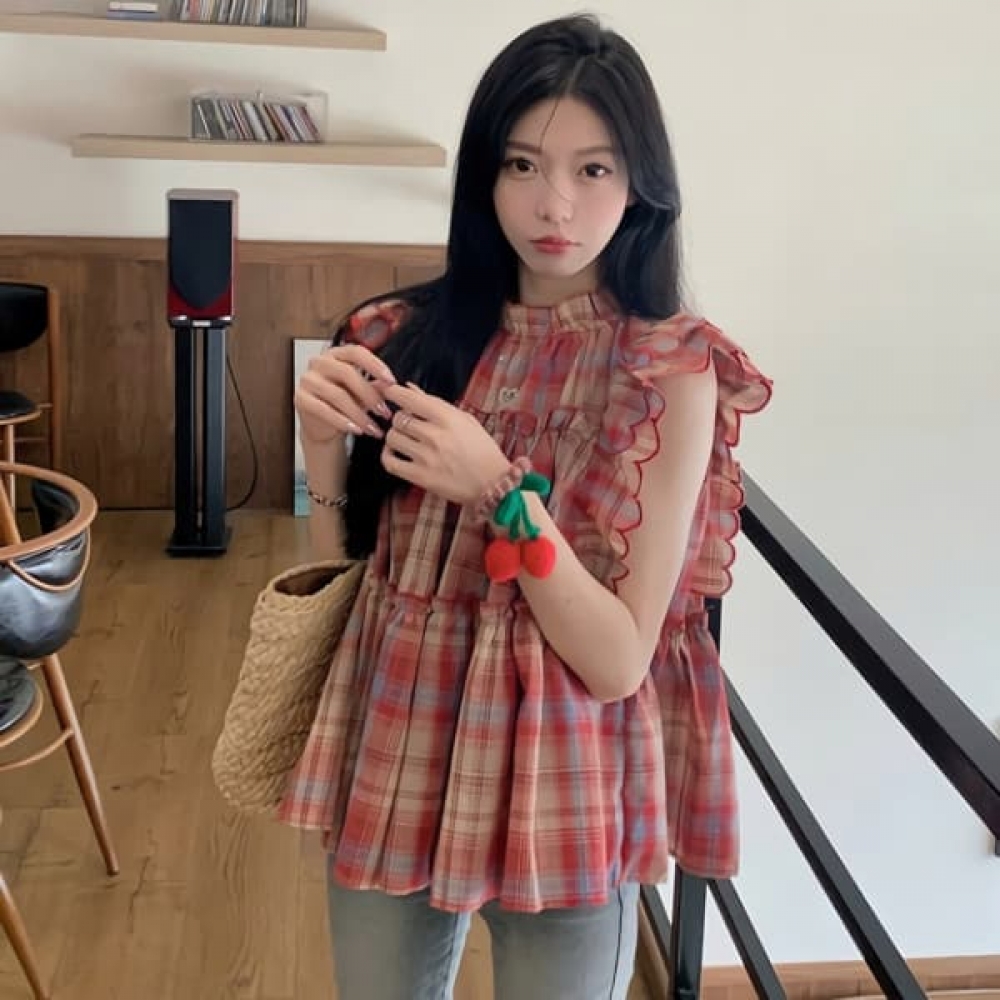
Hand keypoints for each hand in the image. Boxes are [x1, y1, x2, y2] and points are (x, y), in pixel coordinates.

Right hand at [294, 344, 395, 445]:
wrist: (322, 425)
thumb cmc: (343, 403)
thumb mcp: (362, 393)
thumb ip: (374, 386)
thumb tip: (390, 386)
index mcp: (336, 354)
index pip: (356, 352)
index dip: (375, 365)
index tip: (391, 381)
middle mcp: (319, 363)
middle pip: (348, 373)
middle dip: (370, 395)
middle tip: (385, 412)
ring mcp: (308, 380)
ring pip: (338, 395)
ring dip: (360, 414)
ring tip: (374, 427)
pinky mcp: (300, 399)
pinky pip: (324, 410)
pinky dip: (343, 421)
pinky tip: (357, 430)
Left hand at [381, 383, 510, 505]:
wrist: (493, 484)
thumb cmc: (483, 451)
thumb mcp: (465, 420)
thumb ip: (436, 403)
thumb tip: (410, 388)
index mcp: (448, 418)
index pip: (410, 398)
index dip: (394, 392)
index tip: (389, 391)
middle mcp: (435, 436)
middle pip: (399, 418)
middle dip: (400, 417)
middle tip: (408, 422)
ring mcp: (426, 457)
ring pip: (392, 437)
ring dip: (395, 435)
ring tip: (405, 438)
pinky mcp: (420, 477)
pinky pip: (390, 462)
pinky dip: (387, 455)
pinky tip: (395, 452)